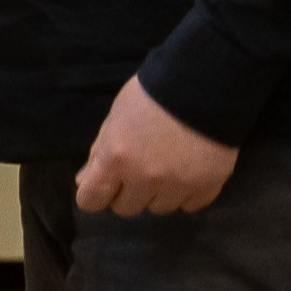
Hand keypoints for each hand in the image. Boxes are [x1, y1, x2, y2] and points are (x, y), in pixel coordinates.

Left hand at [72, 76, 238, 215]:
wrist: (206, 81)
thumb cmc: (152, 92)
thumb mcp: (117, 115)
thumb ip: (100, 150)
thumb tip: (84, 181)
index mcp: (116, 158)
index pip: (91, 200)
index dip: (95, 193)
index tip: (104, 185)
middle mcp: (144, 178)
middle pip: (125, 208)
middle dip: (128, 191)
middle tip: (140, 167)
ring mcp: (177, 186)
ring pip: (158, 209)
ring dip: (159, 192)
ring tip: (169, 165)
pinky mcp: (206, 187)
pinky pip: (189, 206)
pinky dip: (187, 193)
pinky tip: (189, 171)